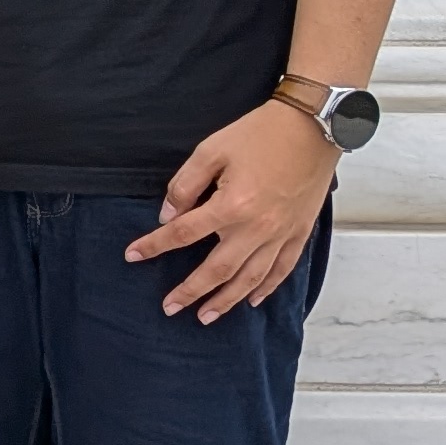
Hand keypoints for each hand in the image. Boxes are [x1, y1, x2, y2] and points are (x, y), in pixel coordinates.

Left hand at [129, 99, 335, 320]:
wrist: (313, 128)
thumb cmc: (260, 134)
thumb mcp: (210, 150)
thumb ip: (184, 185)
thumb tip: (167, 215)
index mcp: (231, 206)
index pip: (182, 233)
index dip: (154, 245)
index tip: (133, 255)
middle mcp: (257, 228)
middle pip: (217, 269)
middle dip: (190, 291)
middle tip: (169, 307)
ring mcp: (281, 234)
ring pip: (250, 278)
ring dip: (226, 300)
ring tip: (206, 316)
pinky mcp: (299, 232)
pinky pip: (282, 269)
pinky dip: (266, 288)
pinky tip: (251, 299)